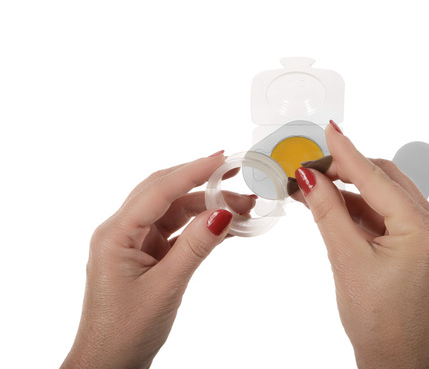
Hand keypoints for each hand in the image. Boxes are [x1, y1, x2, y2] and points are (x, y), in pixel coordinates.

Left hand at [62, 152, 255, 368]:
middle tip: (236, 175)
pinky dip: (200, 226)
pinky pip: (177, 231)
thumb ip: (195, 246)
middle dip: (202, 183)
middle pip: (165, 193)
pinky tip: (225, 225)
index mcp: (115, 234)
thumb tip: (224, 213)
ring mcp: (134, 243)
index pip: (159, 191)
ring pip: (174, 211)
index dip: (193, 171)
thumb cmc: (125, 330)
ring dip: (206, 206)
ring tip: (241, 207)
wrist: (108, 363)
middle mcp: (122, 231)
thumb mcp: (166, 286)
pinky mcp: (146, 255)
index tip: (222, 159)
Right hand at [293, 125, 428, 368]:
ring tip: (314, 187)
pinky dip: (361, 208)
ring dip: (352, 189)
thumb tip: (309, 178)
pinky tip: (335, 205)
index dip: (345, 153)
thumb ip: (328, 213)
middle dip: (346, 170)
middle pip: (385, 179)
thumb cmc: (378, 320)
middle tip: (309, 167)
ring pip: (386, 195)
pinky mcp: (420, 242)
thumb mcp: (347, 260)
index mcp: (422, 229)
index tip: (327, 130)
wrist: (397, 358)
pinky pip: (388, 213)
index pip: (376, 177)